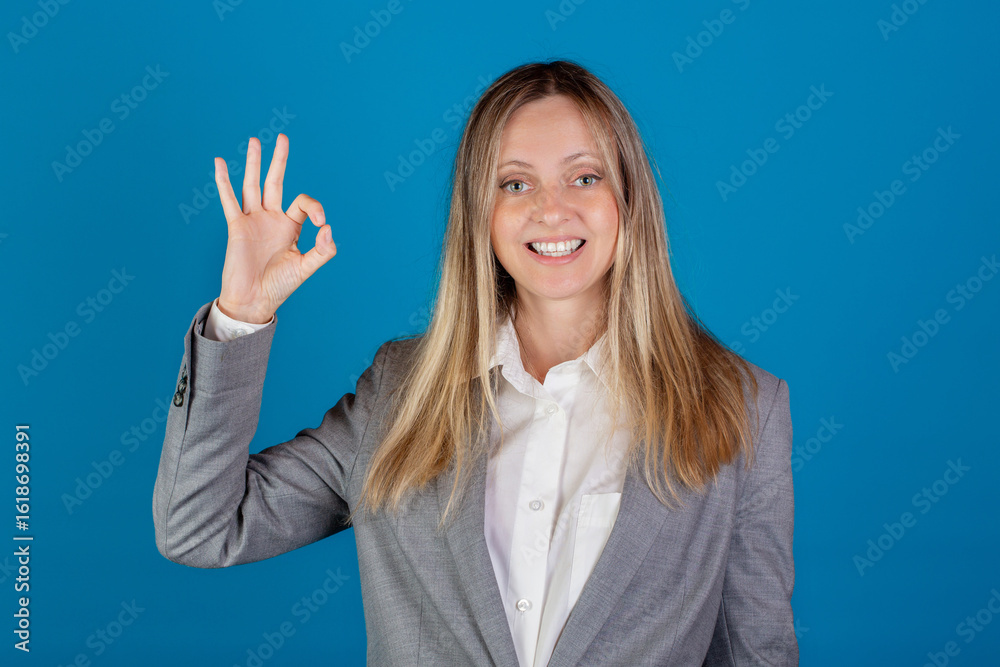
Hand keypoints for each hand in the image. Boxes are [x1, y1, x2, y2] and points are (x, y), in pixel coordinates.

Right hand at [214, 133, 335, 323]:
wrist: (253, 301)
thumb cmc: (279, 287)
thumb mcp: (306, 268)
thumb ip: (323, 251)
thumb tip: (328, 227)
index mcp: (291, 227)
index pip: (303, 203)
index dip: (314, 206)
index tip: (320, 223)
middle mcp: (272, 219)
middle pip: (276, 182)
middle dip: (279, 160)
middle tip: (282, 137)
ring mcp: (253, 220)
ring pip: (253, 185)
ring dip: (254, 163)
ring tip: (255, 140)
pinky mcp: (236, 226)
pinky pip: (229, 199)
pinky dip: (224, 181)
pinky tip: (220, 162)